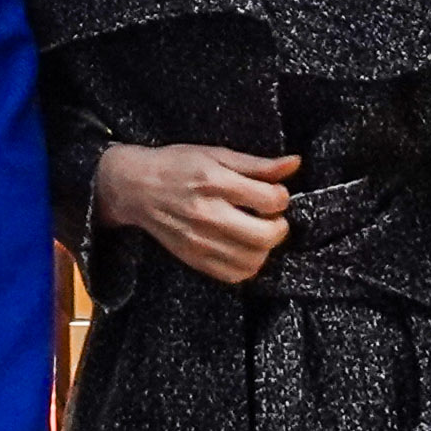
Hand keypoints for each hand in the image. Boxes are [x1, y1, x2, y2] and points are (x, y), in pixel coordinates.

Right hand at [92, 142, 296, 285]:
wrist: (136, 187)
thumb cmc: (177, 165)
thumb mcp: (216, 154)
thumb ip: (257, 164)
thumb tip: (295, 164)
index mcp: (214, 183)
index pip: (268, 200)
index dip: (281, 196)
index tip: (274, 193)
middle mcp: (207, 215)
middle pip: (265, 236)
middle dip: (279, 226)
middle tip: (271, 217)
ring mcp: (199, 242)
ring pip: (253, 260)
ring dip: (265, 248)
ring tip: (257, 232)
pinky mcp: (194, 259)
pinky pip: (234, 275)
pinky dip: (248, 265)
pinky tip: (243, 248)